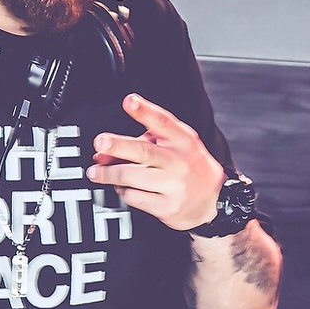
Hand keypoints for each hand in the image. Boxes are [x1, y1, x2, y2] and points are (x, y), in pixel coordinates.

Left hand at [86, 93, 224, 231]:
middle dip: (118, 146)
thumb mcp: (177, 146)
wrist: (214, 201)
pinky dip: (123, 191)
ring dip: (108, 174)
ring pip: (132, 177)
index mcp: (183, 141)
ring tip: (95, 172)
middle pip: (144, 151)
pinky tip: (123, 187)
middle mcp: (179, 162)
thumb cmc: (189, 167)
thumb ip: (144, 141)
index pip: (163, 122)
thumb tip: (104, 151)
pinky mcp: (167, 207)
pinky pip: (135, 197)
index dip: (145, 111)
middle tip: (100, 142)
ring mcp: (174, 186)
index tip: (129, 101)